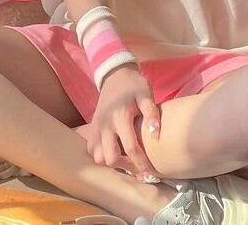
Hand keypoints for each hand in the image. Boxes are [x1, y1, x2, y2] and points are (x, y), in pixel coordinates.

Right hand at [86, 63, 161, 181]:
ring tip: (125, 159)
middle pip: (110, 158)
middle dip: (124, 166)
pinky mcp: (91, 127)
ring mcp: (96, 127)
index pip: (130, 148)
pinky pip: (91, 149)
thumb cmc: (133, 85)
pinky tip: (114, 150)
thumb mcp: (146, 94)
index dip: (140, 162)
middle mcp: (105, 125)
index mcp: (120, 117)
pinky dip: (101, 154)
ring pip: (98, 157)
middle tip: (136, 165)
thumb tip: (156, 135)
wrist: (115, 75)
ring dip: (111, 160)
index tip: (150, 171)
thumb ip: (151, 113)